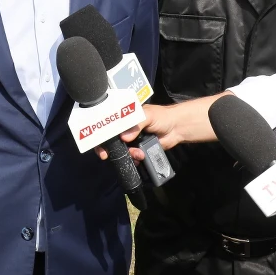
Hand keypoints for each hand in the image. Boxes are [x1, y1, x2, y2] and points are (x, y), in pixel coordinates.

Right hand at [107, 93, 230, 160]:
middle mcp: (125, 128)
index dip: (100, 134)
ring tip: (137, 154)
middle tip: (107, 156)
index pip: (108, 124)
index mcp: (124, 117)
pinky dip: (133, 159)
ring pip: (121, 150)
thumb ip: (135, 124)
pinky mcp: (139, 149)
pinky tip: (139, 158)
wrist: (176, 128)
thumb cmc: (162, 116)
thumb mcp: (147, 116)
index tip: (98, 143)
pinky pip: (132, 156)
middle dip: (109, 148)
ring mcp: (132, 140)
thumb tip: (124, 137)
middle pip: (111, 140)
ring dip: (126, 154)